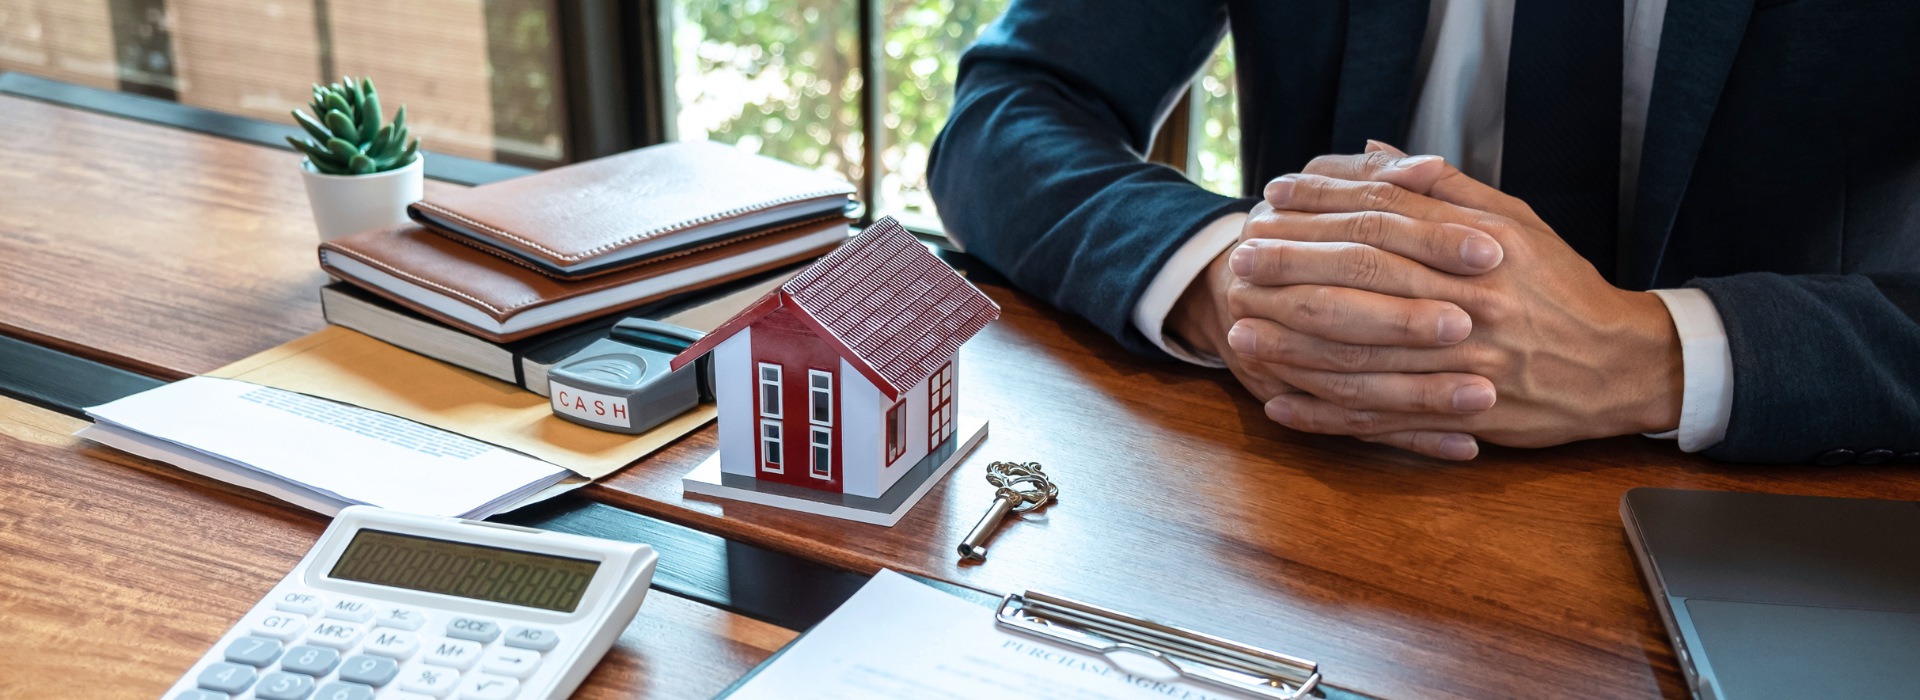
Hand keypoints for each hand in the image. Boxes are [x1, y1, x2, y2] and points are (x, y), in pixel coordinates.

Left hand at [1228, 144, 1682, 455]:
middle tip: (1239, 259)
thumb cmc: (1560, 288)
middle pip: (1364, 278)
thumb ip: (1442, 189)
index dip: (1324, 202)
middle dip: (1293, 268)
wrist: (1621, 365)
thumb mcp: (1515, 221)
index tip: (1274, 195)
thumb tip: (1373, 152)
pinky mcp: (1462, 414)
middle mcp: (1470, 300)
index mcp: (1481, 246)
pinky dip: (1327, 415)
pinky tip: (1281, 405)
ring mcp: (1465, 362)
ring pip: (1364, 353)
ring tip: (1240, 332)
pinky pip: (1382, 418)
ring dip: (1294, 345)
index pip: (1386, 215)